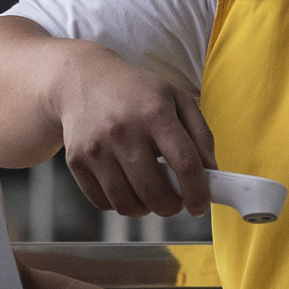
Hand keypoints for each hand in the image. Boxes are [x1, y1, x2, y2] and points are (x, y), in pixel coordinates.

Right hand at [52, 42, 214, 217]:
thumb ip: (200, 134)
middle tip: (176, 201)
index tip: (200, 205)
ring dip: (146, 209)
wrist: (83, 80)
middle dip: (172, 207)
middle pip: (155, 192)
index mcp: (154, 113)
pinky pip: (104, 202)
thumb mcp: (176, 98)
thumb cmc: (136, 92)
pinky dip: (120, 204)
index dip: (198, 192)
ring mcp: (96, 148)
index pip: (185, 164)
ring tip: (151, 194)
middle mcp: (123, 131)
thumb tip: (211, 172)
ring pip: (127, 204)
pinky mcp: (76, 161)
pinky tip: (128, 187)